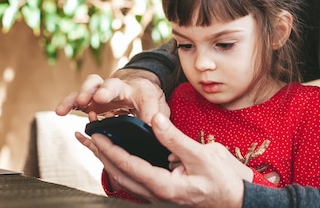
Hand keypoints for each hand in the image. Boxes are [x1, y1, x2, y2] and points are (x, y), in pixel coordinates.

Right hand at [55, 70, 168, 123]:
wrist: (138, 87)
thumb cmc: (149, 100)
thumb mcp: (159, 108)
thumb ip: (157, 118)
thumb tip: (155, 132)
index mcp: (139, 90)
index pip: (134, 92)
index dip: (121, 96)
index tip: (106, 99)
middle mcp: (119, 87)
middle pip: (107, 84)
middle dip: (98, 91)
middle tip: (91, 99)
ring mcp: (103, 92)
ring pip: (89, 88)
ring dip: (77, 97)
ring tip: (64, 109)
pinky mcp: (91, 99)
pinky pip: (78, 99)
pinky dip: (69, 104)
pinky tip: (61, 111)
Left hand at [90, 113, 248, 206]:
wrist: (235, 202)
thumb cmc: (223, 181)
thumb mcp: (202, 156)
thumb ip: (175, 139)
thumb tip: (154, 119)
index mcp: (164, 186)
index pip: (129, 166)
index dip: (110, 150)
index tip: (96, 136)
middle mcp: (156, 196)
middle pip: (119, 175)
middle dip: (99, 156)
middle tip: (83, 138)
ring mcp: (158, 198)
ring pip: (124, 181)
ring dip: (107, 162)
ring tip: (94, 146)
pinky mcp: (162, 196)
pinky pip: (135, 183)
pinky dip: (122, 168)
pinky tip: (119, 160)